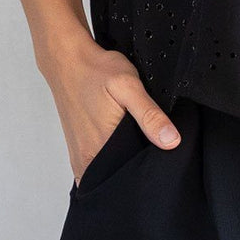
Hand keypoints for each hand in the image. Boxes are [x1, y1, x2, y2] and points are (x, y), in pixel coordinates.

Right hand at [42, 32, 182, 181]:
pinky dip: (110, 161)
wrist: (67, 60)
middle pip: (117, 180)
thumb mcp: (129, 86)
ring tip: (136, 147)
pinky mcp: (77, 149)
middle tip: (150, 153)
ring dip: (122, 167)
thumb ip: (149, 114)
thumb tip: (172, 141)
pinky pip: (96, 166)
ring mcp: (79, 156)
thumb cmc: (97, 70)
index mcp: (99, 151)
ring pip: (107, 174)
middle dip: (135, 173)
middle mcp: (86, 160)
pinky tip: (120, 145)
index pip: (129, 179)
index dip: (146, 175)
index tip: (159, 166)